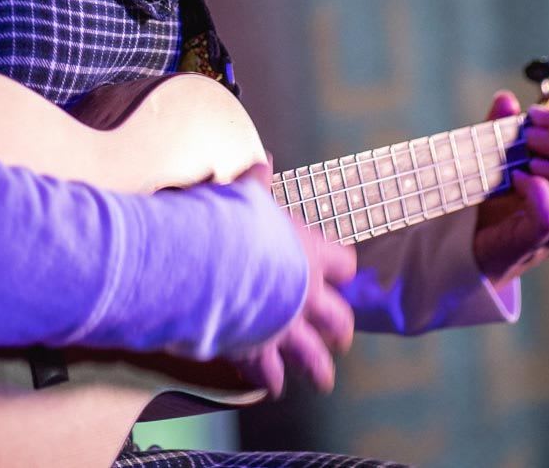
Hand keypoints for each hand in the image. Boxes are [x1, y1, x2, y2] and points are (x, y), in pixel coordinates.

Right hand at [227, 163, 355, 397]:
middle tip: (342, 337)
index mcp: (309, 254)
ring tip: (324, 381)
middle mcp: (304, 294)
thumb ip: (258, 183)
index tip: (342, 270)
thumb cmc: (229, 223)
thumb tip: (265, 162)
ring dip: (318, 368)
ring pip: (312, 354)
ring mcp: (284, 325)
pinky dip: (271, 379)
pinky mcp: (257, 348)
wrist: (205, 263)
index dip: (341, 266)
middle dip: (340, 327)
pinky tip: (274, 387)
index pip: (342, 262)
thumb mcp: (245, 195)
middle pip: (336, 316)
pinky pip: (270, 370)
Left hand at [471, 92, 548, 287]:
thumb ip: (502, 129)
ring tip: (530, 158)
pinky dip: (537, 190)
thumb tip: (506, 100)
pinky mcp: (533, 242)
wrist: (468, 247)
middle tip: (531, 134)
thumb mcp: (497, 158)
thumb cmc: (492, 204)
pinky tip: (516, 178)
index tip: (534, 114)